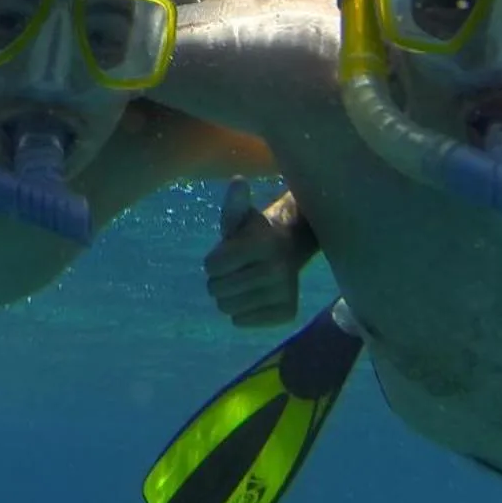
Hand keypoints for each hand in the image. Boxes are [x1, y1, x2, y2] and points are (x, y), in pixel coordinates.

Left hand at [202, 178, 301, 326]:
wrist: (290, 247)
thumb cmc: (254, 232)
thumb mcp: (241, 215)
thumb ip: (234, 202)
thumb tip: (238, 181)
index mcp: (262, 244)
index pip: (212, 266)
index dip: (214, 261)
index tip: (227, 254)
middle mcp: (277, 270)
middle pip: (217, 290)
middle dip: (219, 280)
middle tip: (234, 270)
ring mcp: (284, 294)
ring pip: (227, 308)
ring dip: (228, 296)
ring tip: (242, 282)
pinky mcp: (287, 313)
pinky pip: (241, 322)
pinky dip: (241, 312)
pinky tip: (253, 296)